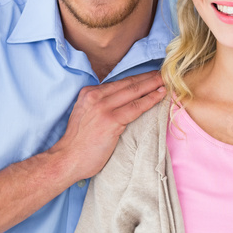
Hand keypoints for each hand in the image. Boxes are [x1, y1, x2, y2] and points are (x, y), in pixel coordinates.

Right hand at [48, 70, 166, 181]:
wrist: (66, 159)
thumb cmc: (79, 142)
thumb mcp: (86, 114)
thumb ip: (100, 105)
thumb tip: (121, 101)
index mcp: (89, 93)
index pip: (119, 83)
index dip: (137, 77)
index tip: (151, 75)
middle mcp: (95, 96)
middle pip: (128, 84)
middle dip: (148, 78)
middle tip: (164, 73)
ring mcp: (103, 107)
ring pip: (134, 92)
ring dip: (153, 85)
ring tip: (166, 81)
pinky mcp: (111, 120)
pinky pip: (136, 107)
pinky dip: (150, 100)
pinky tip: (160, 95)